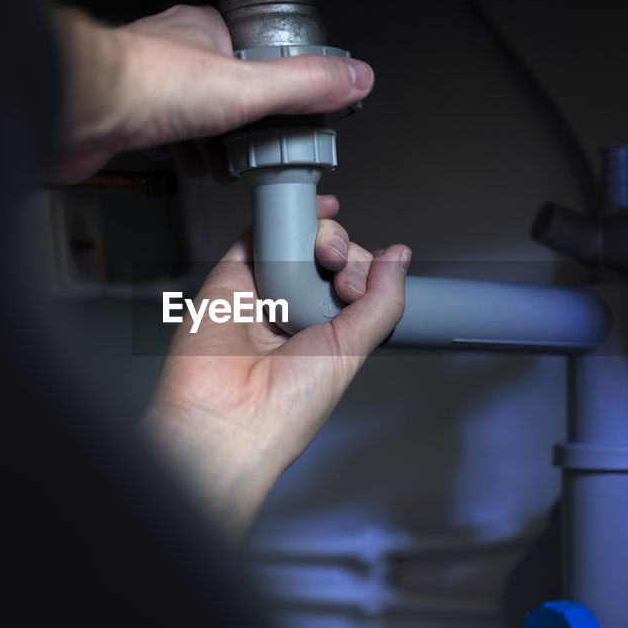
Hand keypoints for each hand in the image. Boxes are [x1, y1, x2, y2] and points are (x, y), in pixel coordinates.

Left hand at [52, 5, 373, 183]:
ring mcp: (150, 87)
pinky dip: (186, 157)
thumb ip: (303, 86)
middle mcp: (177, 54)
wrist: (72, 113)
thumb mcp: (247, 88)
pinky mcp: (128, 120)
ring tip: (231, 166)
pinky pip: (168, 138)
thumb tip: (354, 79)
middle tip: (265, 152)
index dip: (282, 85)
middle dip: (249, 126)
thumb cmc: (141, 85)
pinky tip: (193, 169)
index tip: (301, 115)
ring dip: (217, 145)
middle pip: (231, 90)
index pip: (260, 52)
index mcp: (207, 31)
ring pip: (199, 116)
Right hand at [140, 195, 410, 537]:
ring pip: (293, 243)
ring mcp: (260, 296)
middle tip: (337, 269)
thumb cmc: (286, 409)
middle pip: (324, 259)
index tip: (357, 285)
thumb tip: (400, 257)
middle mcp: (293, 315)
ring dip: (317, 231)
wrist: (229, 418)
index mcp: (325, 338)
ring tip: (323, 250)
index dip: (362, 271)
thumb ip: (381, 302)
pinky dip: (277, 218)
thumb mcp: (351, 351)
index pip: (352, 284)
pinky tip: (303, 209)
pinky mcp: (228, 282)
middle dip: (341, 250)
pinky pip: (252, 239)